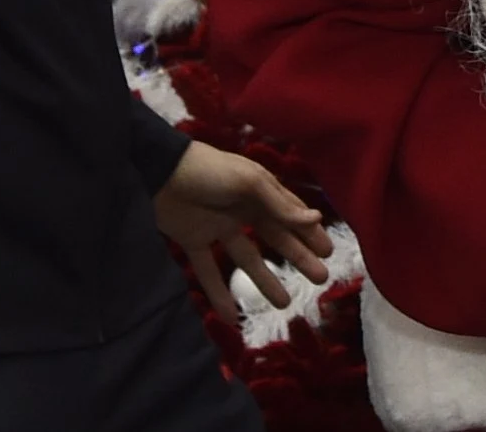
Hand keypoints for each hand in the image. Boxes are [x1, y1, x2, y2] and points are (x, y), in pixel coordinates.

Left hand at [154, 139, 334, 321]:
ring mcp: (218, 227)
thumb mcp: (249, 182)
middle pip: (275, 238)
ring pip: (247, 258)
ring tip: (284, 303)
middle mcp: (243, 210)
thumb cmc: (209, 169)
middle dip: (298, 257)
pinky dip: (219, 294)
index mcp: (259, 191)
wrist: (157, 171)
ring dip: (265, 280)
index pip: (290, 214)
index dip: (309, 232)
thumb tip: (315, 218)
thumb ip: (279, 204)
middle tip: (320, 279)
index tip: (327, 252)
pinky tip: (232, 316)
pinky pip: (209, 271)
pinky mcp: (194, 241)